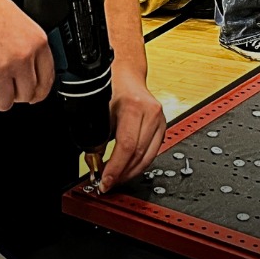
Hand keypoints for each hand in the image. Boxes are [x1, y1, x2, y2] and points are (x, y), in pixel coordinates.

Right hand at [0, 0, 55, 111]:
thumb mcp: (18, 20)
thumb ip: (25, 45)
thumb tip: (26, 68)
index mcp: (36, 42)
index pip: (46, 81)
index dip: (36, 92)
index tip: (30, 96)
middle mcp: (22, 56)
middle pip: (25, 96)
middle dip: (11, 95)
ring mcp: (0, 67)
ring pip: (2, 103)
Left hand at [98, 63, 166, 192]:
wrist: (128, 74)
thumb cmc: (114, 87)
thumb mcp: (100, 109)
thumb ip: (98, 136)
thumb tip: (95, 161)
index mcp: (135, 106)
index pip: (127, 145)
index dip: (116, 168)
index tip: (106, 181)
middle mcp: (151, 113)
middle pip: (139, 154)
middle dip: (123, 174)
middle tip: (109, 184)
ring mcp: (160, 119)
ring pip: (148, 156)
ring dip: (132, 172)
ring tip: (117, 179)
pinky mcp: (163, 126)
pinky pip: (153, 152)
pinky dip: (140, 163)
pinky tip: (129, 169)